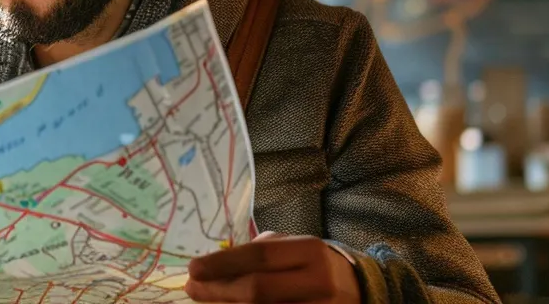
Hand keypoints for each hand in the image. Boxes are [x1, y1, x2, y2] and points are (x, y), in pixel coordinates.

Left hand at [185, 232, 360, 303]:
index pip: (259, 255)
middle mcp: (318, 280)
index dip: (223, 263)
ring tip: (209, 301)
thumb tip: (208, 269)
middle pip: (258, 289)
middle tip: (193, 289)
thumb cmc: (310, 264)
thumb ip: (254, 254)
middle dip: (219, 290)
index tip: (193, 269)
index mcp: (309, 249)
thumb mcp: (290, 248)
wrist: (355, 288)